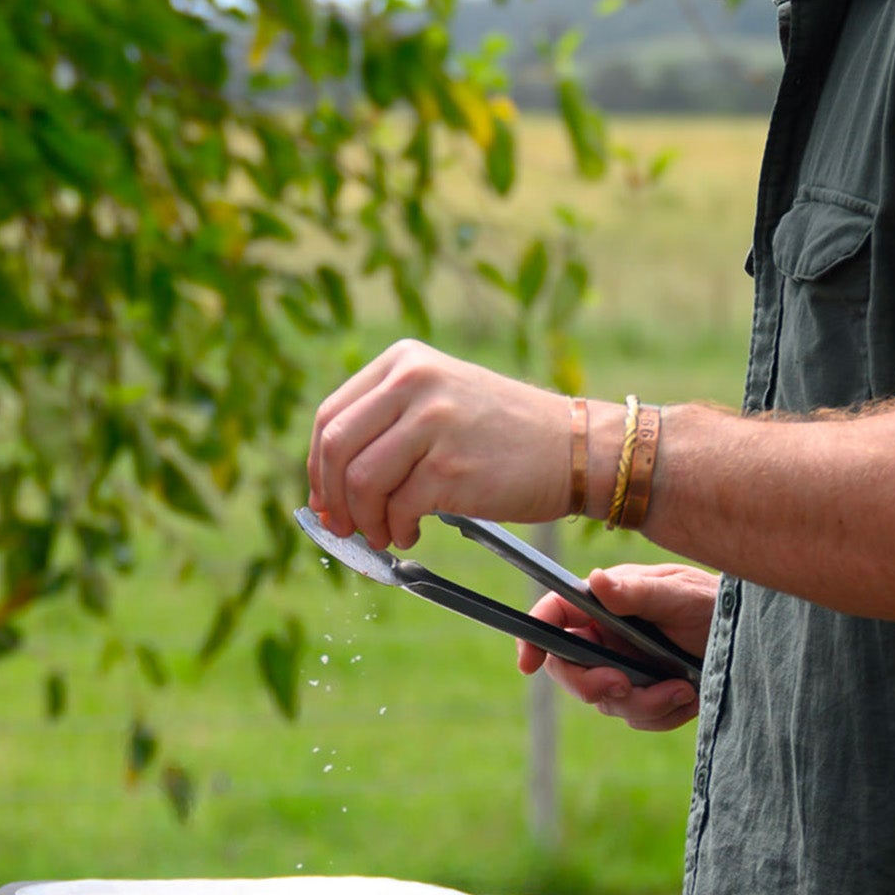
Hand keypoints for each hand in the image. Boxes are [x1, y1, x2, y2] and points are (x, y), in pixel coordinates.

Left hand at [306, 337, 571, 548]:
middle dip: (332, 497)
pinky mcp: (449, 466)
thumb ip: (386, 425)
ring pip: (361, 482)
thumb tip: (328, 486)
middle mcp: (413, 381)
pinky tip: (411, 531)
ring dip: (365, 520)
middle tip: (342, 527)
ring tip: (385, 532)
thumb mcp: (440, 400)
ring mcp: (432, 422)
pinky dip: (396, 529)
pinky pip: (397, 507)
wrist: (576, 448)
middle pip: (336, 448)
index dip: (318, 466)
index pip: (330, 416)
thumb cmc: (503, 435)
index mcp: (403, 362)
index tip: (323, 499)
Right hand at [513, 563, 715, 731]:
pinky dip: (662, 714)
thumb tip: (596, 579)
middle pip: (570, 668)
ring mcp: (624, 666)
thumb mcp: (679, 594)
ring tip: (683, 689)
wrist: (751, 640)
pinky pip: (637, 717)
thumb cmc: (713, 603)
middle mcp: (607, 634)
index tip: (529, 663)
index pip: (555, 615)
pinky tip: (689, 696)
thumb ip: (637, 592)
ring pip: (607, 700)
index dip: (534, 636)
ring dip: (644, 703)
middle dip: (593, 684)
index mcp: (604, 603)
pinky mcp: (646, 692)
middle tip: (623, 685)